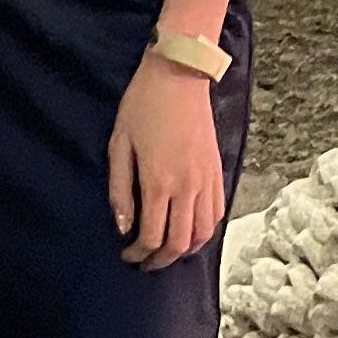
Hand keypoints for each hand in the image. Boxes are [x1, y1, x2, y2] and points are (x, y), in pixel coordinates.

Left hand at [108, 53, 229, 268]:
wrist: (179, 74)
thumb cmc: (142, 105)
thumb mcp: (119, 144)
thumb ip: (120, 190)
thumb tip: (123, 227)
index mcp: (159, 181)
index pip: (153, 235)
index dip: (139, 253)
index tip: (128, 255)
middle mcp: (188, 186)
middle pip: (180, 242)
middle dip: (162, 260)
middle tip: (146, 262)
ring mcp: (207, 179)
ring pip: (203, 233)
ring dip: (186, 249)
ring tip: (168, 251)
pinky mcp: (218, 171)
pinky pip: (217, 213)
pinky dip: (205, 230)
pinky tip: (191, 231)